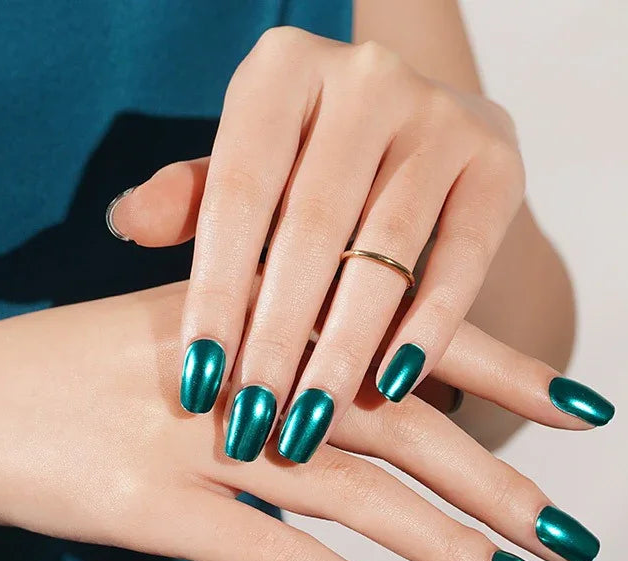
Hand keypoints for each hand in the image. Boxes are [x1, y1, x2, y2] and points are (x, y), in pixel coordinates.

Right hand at [0, 283, 602, 560]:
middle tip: (570, 536)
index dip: (502, 369)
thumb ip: (289, 352)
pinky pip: (276, 555)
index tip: (582, 409)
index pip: (409, 334)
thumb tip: (383, 388)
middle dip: (494, 485)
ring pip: (354, 495)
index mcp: (263, 310)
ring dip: (446, 548)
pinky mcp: (157, 511)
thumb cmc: (88, 369)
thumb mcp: (200, 335)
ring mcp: (202, 440)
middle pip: (400, 426)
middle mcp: (246, 368)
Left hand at [111, 26, 527, 463]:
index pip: (237, 194)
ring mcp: (440, 116)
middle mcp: (365, 77)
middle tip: (252, 423)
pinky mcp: (497, 163)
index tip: (199, 384)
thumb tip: (130, 223)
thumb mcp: (250, 164)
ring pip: (384, 253)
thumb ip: (194, 193)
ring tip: (309, 423)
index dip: (217, 294)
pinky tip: (393, 386)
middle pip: (312, 229)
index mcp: (283, 70)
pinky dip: (429, 327)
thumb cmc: (313, 159)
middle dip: (278, 339)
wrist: (418, 124)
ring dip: (344, 349)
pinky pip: (463, 259)